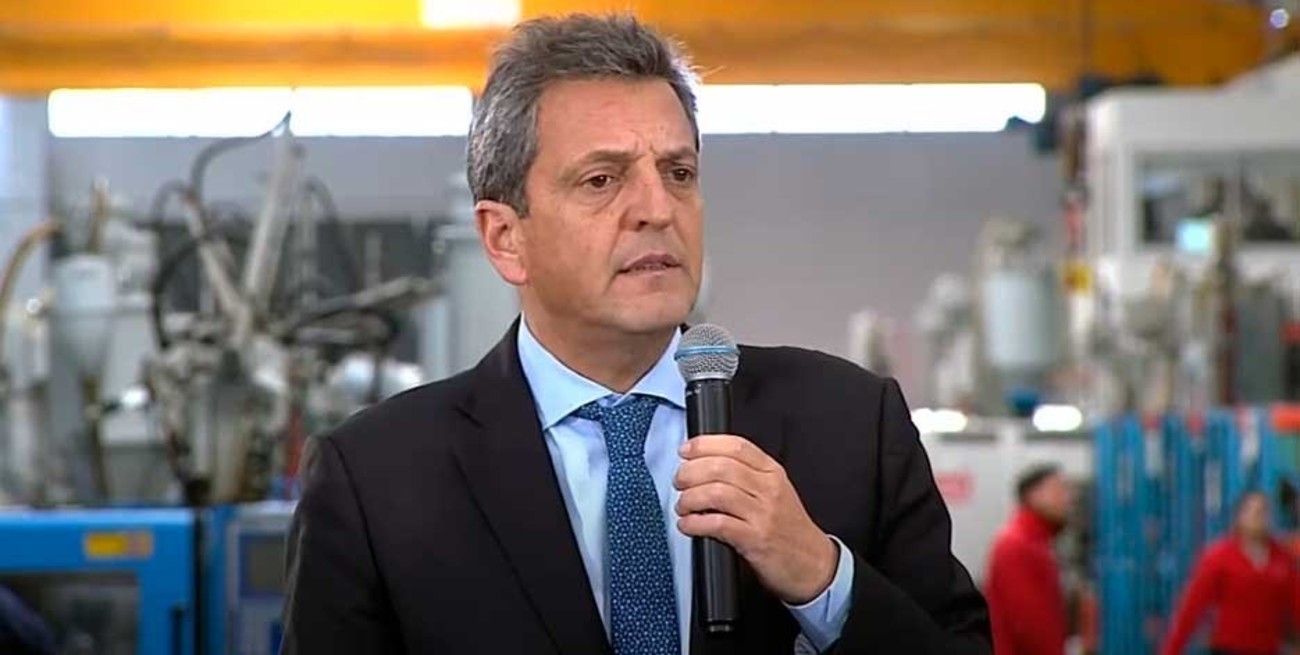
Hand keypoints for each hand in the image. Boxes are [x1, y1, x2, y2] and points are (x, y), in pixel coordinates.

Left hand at [674, 434, 837, 604]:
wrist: (813, 564)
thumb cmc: (789, 529)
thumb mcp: (775, 492)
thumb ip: (746, 475)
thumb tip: (704, 464)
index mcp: (772, 472)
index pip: (736, 446)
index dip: (705, 445)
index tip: (686, 451)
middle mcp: (768, 489)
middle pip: (720, 467)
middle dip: (690, 472)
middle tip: (679, 482)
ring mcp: (763, 514)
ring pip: (716, 493)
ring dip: (690, 498)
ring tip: (683, 506)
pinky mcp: (756, 540)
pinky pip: (717, 524)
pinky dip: (695, 523)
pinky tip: (688, 525)